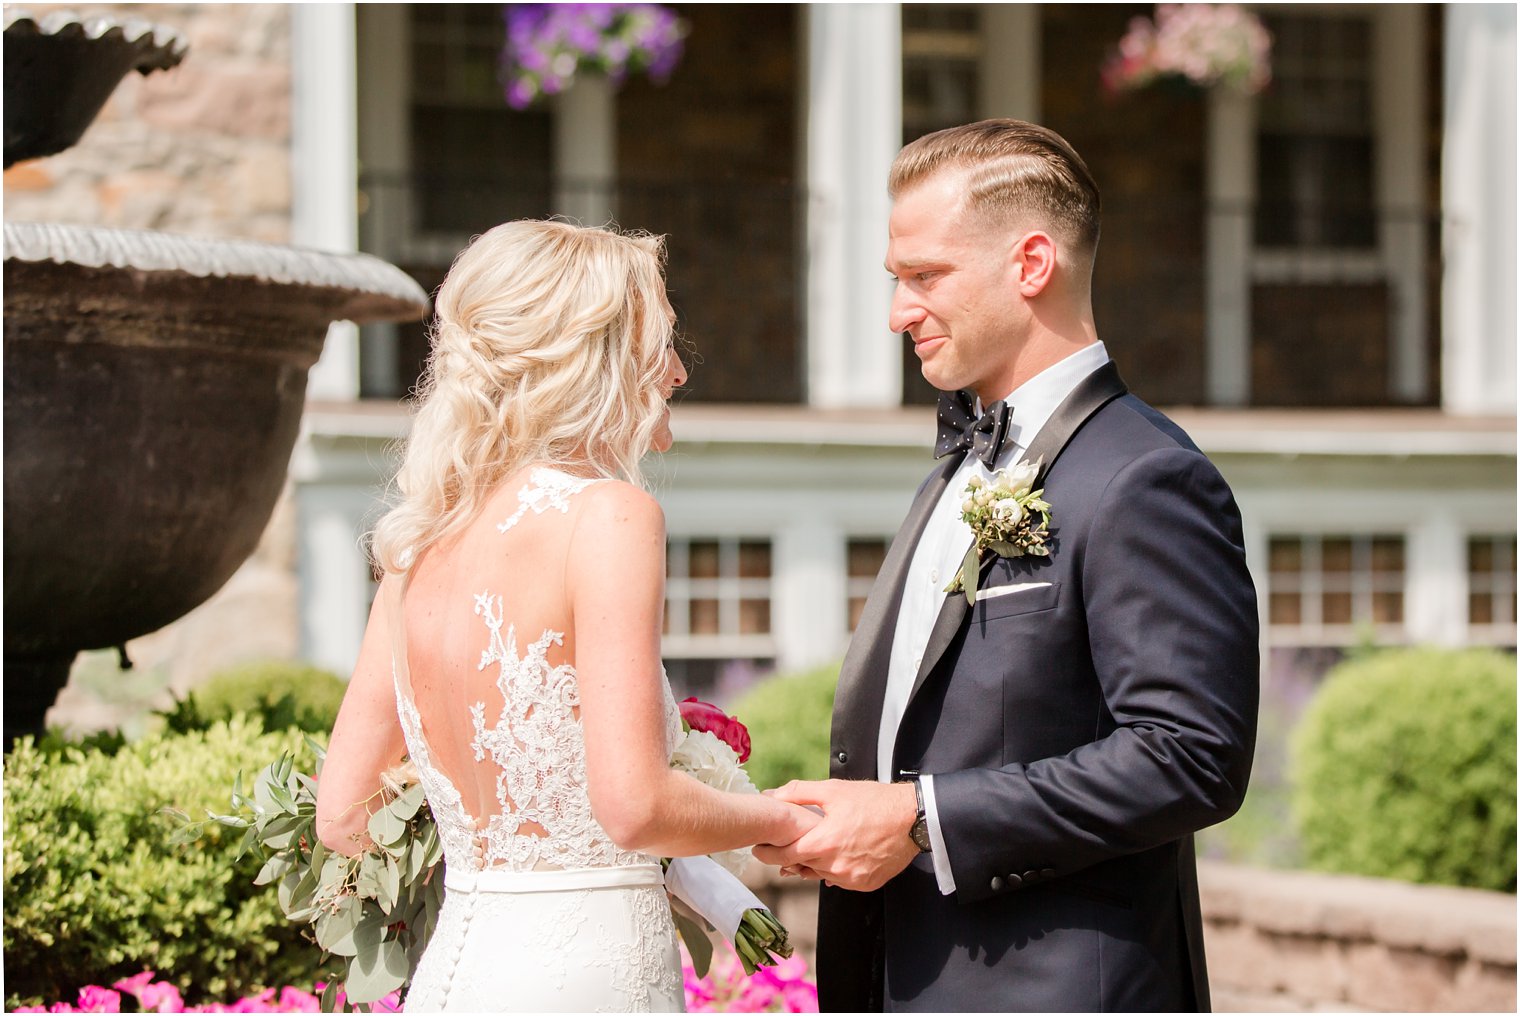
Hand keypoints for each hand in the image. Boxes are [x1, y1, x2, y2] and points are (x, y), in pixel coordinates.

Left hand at [751, 780, 918, 891]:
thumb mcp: (834, 790)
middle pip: (800, 867)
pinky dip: (836, 869)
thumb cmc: (874, 801)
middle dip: (791, 856)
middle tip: (787, 844)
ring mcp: (852, 879)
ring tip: (818, 845)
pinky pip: (841, 880)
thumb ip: (799, 793)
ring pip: (820, 875)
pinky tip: (839, 853)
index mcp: (824, 843)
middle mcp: (836, 866)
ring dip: (815, 863)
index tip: (759, 849)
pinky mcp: (866, 884)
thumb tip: (772, 795)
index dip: (768, 853)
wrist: (912, 818)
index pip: (784, 856)